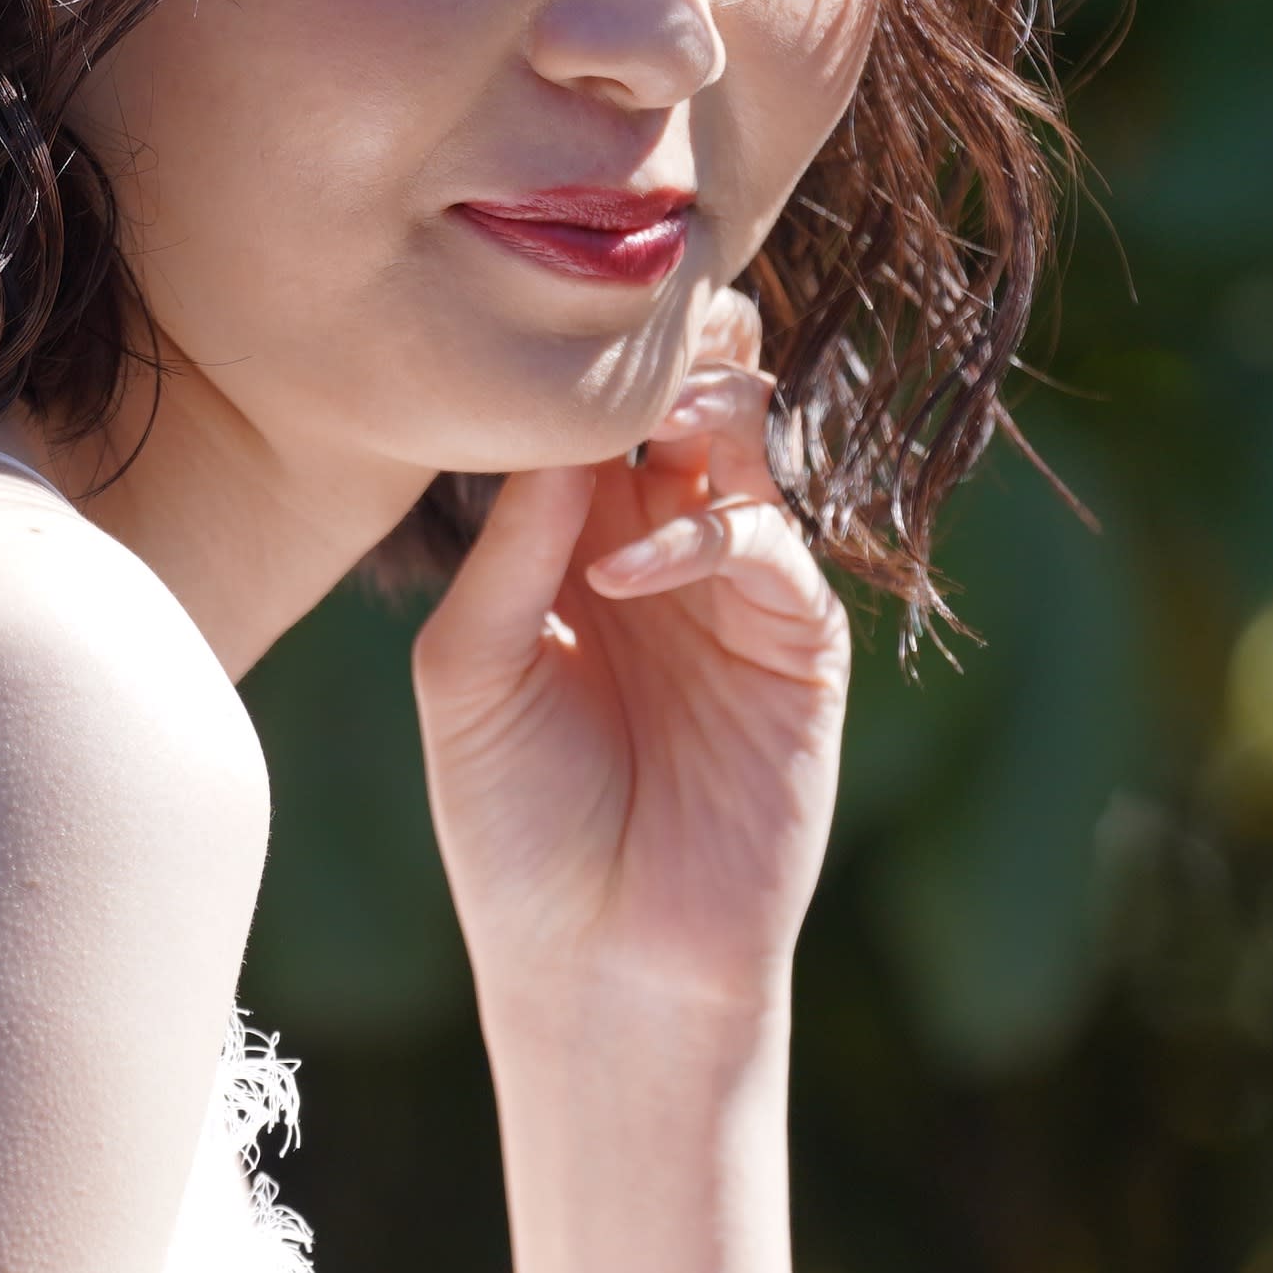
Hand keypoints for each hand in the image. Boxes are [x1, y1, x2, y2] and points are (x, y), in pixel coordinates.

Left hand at [408, 319, 847, 1054]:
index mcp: (574, 552)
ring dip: (700, 406)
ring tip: (640, 409)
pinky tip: (623, 576)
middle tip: (619, 323)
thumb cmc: (516, 829)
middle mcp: (661, 555)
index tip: (526, 312)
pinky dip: (700, 537)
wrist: (601, 960)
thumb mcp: (472, 672)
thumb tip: (551, 426)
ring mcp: (737, 595)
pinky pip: (769, 544)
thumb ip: (509, 549)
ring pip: (745, 446)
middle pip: (682, 405)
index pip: (589, 422)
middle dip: (659, 354)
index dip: (573, 370)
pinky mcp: (799, 645)